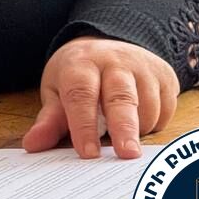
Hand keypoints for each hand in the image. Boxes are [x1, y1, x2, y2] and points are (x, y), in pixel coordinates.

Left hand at [22, 36, 178, 158]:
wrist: (107, 43)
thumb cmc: (78, 74)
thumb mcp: (57, 90)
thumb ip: (49, 120)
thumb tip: (33, 145)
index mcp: (80, 64)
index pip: (81, 95)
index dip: (83, 125)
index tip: (88, 153)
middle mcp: (114, 61)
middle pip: (120, 97)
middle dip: (124, 128)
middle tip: (126, 154)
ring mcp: (142, 66)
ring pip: (147, 106)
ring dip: (138, 130)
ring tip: (121, 134)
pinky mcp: (164, 75)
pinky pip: (165, 109)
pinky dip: (154, 123)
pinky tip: (139, 120)